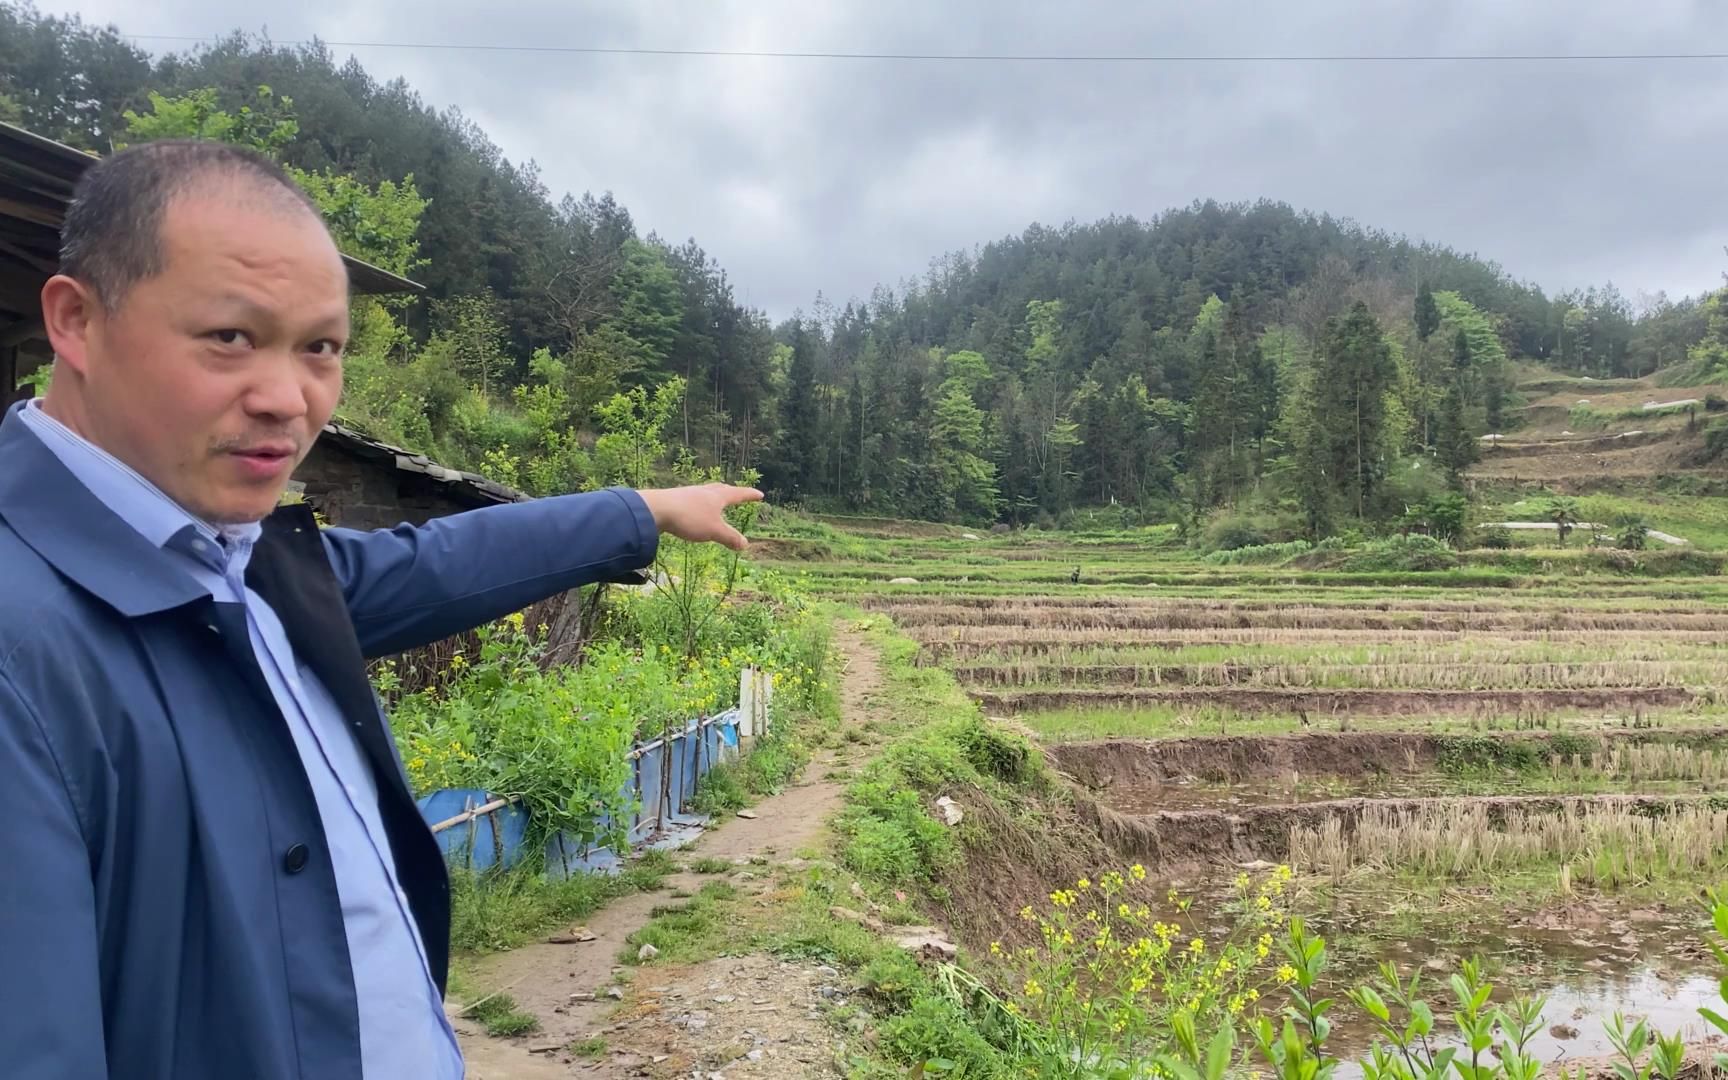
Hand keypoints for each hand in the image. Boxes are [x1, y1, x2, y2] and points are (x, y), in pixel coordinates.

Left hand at [636, 483, 763, 550]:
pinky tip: (694, 509)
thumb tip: (745, 544)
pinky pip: (693, 500)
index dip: (750, 495)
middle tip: (738, 494)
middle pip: (721, 489)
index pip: (738, 494)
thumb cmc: (690, 518)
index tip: (760, 495)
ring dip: (714, 497)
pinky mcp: (676, 500)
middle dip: (731, 492)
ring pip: (706, 493)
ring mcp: (689, 494)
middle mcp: (704, 492)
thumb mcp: (714, 531)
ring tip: (716, 501)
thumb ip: (730, 537)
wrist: (656, 509)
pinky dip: (700, 504)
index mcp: (717, 497)